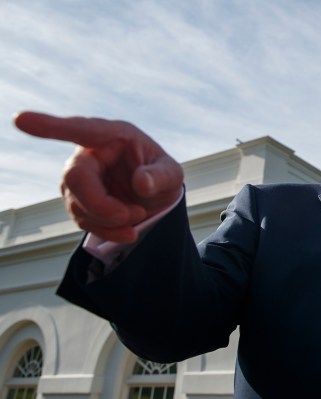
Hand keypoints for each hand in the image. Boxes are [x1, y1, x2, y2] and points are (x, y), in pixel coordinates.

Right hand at [14, 111, 183, 242]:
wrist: (155, 196)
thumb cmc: (161, 175)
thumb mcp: (172, 174)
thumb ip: (161, 176)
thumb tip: (141, 183)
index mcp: (112, 135)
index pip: (80, 129)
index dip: (50, 126)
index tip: (21, 119)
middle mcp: (89, 153)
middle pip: (76, 178)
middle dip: (103, 205)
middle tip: (134, 215)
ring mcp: (78, 176)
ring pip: (77, 203)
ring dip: (110, 220)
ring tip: (138, 217)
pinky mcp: (76, 199)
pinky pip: (82, 218)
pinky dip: (107, 230)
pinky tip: (127, 231)